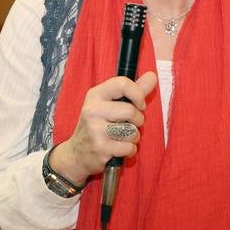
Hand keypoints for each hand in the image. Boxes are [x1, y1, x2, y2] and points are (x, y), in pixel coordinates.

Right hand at [51, 70, 156, 184]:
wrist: (77, 154)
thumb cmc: (98, 126)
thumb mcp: (110, 104)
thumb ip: (133, 91)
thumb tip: (152, 75)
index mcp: (95, 95)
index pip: (122, 83)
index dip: (137, 94)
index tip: (139, 104)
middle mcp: (92, 110)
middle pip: (131, 111)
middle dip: (137, 121)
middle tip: (127, 125)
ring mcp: (95, 129)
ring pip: (132, 131)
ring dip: (133, 137)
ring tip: (120, 138)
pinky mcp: (100, 148)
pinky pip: (129, 147)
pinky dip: (129, 150)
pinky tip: (118, 149)